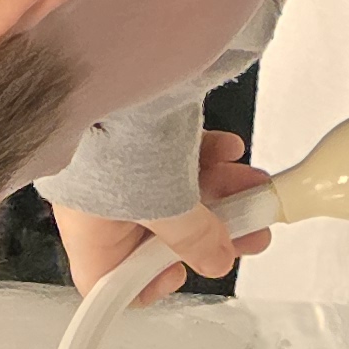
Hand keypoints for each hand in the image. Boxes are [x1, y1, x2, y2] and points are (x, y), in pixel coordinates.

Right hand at [53, 131, 275, 302]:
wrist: (105, 64)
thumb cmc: (115, 143)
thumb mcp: (163, 206)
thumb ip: (194, 239)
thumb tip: (218, 261)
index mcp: (92, 232)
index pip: (109, 280)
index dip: (148, 284)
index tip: (186, 270)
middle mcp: (100, 203)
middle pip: (159, 235)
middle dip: (211, 230)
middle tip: (252, 228)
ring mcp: (116, 165)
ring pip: (174, 191)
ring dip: (220, 192)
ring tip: (257, 185)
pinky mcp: (134, 131)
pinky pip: (175, 154)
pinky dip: (206, 155)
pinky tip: (232, 149)